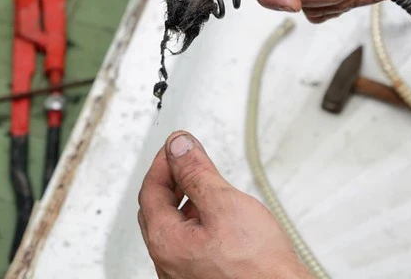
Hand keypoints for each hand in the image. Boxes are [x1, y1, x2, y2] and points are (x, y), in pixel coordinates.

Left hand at [137, 131, 310, 278]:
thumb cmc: (259, 267)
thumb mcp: (225, 204)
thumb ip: (197, 172)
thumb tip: (178, 147)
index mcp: (165, 241)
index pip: (151, 189)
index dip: (164, 161)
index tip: (178, 144)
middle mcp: (168, 262)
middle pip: (158, 208)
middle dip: (172, 179)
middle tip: (188, 160)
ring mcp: (184, 273)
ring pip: (175, 226)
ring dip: (185, 199)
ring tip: (206, 183)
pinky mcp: (202, 277)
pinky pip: (189, 243)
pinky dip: (197, 220)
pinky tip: (217, 216)